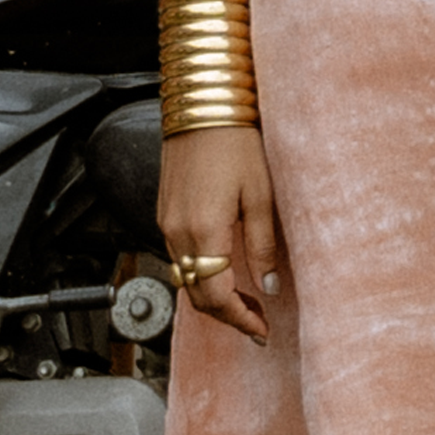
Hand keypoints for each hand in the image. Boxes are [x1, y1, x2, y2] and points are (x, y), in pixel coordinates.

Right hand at [157, 125, 284, 347]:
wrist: (203, 103)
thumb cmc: (235, 140)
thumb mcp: (261, 196)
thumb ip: (263, 246)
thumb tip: (269, 285)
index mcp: (203, 231)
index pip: (216, 297)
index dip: (240, 319)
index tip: (261, 331)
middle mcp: (177, 232)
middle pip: (197, 295)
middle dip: (227, 316)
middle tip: (258, 323)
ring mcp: (166, 222)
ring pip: (186, 279)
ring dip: (214, 296)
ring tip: (247, 300)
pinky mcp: (165, 211)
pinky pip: (179, 257)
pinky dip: (201, 274)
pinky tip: (224, 271)